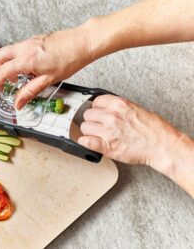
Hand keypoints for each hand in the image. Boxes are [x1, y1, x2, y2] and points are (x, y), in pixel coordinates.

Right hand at [0, 25, 93, 109]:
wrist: (83, 42)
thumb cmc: (70, 59)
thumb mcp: (49, 80)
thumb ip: (30, 91)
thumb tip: (19, 103)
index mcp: (26, 59)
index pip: (2, 71)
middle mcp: (25, 48)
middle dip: (0, 70)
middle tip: (10, 81)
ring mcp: (29, 41)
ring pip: (9, 51)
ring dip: (11, 64)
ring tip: (25, 75)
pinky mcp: (35, 39)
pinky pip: (20, 48)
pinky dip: (20, 58)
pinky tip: (34, 66)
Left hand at [78, 95, 193, 177]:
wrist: (162, 146)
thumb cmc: (153, 129)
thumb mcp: (136, 108)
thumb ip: (118, 108)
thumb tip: (105, 108)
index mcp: (119, 105)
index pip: (96, 102)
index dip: (96, 108)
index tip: (98, 112)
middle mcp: (112, 116)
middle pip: (88, 114)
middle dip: (92, 120)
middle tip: (98, 125)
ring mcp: (109, 132)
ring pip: (85, 127)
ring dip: (89, 131)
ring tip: (97, 134)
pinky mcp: (107, 146)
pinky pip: (86, 141)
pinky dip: (85, 142)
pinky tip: (89, 142)